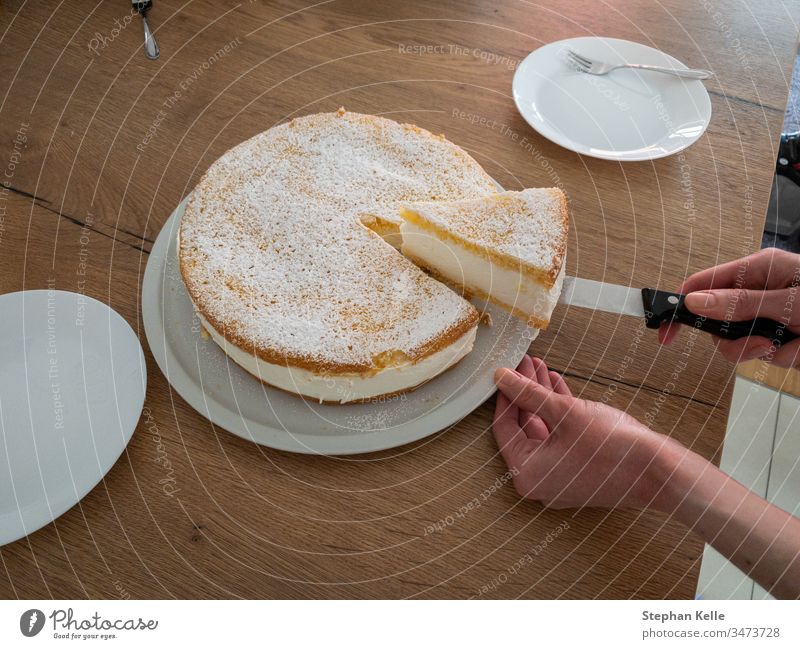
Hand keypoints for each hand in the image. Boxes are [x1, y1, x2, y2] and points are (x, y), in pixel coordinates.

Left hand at [492, 356, 681, 509]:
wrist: (659, 472)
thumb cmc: (610, 445)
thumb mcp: (564, 412)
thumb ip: (528, 393)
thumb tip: (501, 377)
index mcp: (527, 473)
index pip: (504, 428)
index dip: (505, 395)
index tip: (506, 370)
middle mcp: (539, 480)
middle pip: (523, 427)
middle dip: (525, 392)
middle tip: (525, 362)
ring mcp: (559, 477)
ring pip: (543, 429)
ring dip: (541, 398)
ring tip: (540, 365)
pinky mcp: (578, 470)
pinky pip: (560, 437)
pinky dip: (558, 413)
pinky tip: (557, 383)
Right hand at [659, 248, 799, 366]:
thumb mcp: (789, 300)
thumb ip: (742, 303)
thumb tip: (695, 302)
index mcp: (759, 269)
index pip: (704, 283)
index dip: (679, 305)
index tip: (665, 329)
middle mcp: (759, 291)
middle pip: (718, 321)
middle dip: (736, 340)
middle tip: (760, 344)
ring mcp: (768, 315)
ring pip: (739, 342)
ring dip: (763, 350)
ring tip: (789, 344)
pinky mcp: (778, 336)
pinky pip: (764, 354)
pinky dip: (784, 356)